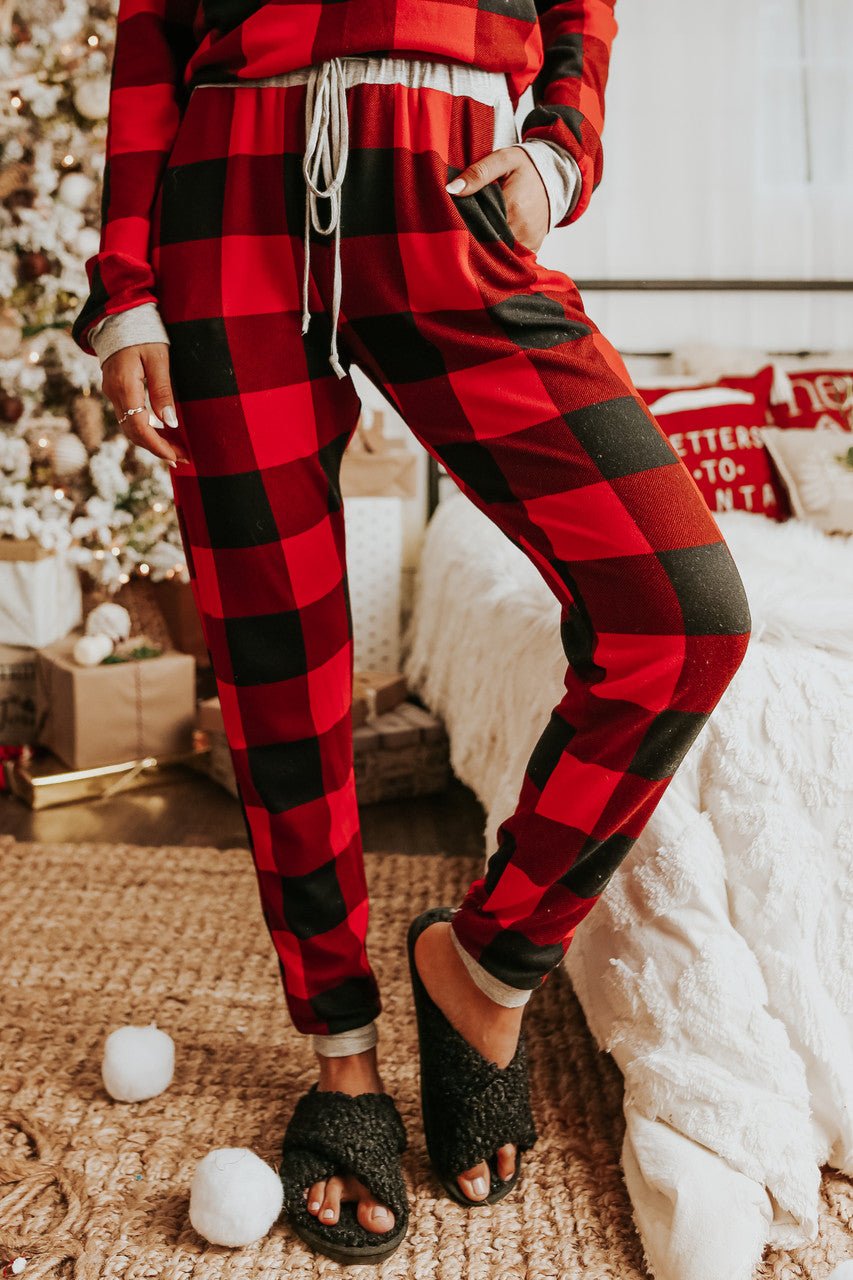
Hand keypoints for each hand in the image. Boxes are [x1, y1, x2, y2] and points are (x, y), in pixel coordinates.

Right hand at [101, 343, 187, 467]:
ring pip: (130, 427)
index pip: (140, 428)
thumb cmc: (143, 333)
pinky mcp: (115, 390)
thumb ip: (163, 391)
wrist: (119, 316)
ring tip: (175, 450)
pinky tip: (161, 434)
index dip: (158, 447)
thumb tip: (170, 422)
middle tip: (181, 458)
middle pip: (133, 433)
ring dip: (152, 441)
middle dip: (158, 448)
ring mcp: (112, 392)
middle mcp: (114, 394)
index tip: (177, 457)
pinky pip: (129, 417)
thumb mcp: (159, 359)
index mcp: (125, 387)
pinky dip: (145, 430)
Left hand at [446, 145, 548, 253]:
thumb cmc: (526, 167)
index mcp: (513, 206)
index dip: (466, 225)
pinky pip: (513, 256)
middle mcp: (523, 228)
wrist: (555, 176)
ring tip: (479, 234)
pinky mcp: (534, 247)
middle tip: (465, 229)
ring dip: (488, 247)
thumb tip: (452, 189)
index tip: (457, 221)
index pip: (479, 225)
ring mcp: (530, 240)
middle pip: (489, 242)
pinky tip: (494, 241)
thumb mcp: (502, 159)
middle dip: (475, 237)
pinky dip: (502, 252)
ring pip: (500, 252)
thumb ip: (478, 172)